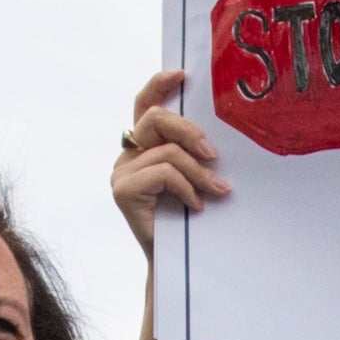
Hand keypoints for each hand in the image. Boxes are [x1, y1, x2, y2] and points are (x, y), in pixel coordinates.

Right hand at [113, 69, 229, 248]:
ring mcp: (121, 172)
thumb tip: (216, 134)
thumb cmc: (189, 218)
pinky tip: (196, 206)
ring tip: (218, 190)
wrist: (177, 264)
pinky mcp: (122, 191)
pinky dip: (187, 188)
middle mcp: (127, 155)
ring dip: (199, 172)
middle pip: (156, 119)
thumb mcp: (194, 176)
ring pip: (167, 152)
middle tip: (214, 154)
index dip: (159, 84)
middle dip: (189, 131)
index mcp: (143, 146)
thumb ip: (192, 152)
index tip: (183, 75)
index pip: (145, 103)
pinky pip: (163, 173)